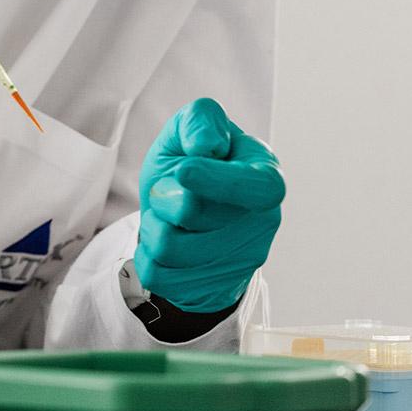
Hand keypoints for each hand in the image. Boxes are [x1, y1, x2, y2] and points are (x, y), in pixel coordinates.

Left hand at [135, 98, 283, 313]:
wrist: (186, 216)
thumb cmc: (190, 165)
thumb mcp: (188, 132)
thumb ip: (200, 121)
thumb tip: (206, 145)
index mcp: (265, 176)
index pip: (257, 187)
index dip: (219, 181)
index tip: (183, 170)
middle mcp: (264, 222)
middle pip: (195, 213)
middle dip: (164, 196)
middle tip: (166, 190)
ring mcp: (242, 261)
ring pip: (170, 247)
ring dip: (152, 225)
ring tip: (164, 215)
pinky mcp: (215, 289)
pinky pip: (159, 276)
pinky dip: (146, 255)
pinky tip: (162, 241)